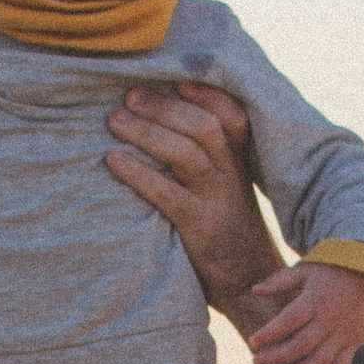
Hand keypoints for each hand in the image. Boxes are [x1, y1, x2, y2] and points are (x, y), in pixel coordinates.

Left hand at [104, 79, 281, 325]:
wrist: (249, 283)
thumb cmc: (226, 233)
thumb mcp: (228, 191)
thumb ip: (208, 162)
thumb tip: (161, 126)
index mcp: (238, 164)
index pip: (232, 116)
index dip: (207, 94)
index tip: (176, 80)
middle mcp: (231, 177)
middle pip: (204, 126)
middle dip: (165, 106)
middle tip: (128, 96)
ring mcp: (218, 201)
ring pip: (188, 152)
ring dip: (149, 131)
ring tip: (114, 121)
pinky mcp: (201, 228)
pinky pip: (169, 194)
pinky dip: (140, 173)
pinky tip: (114, 161)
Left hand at [240, 259, 363, 363]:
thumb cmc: (332, 272)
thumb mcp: (306, 271)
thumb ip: (280, 281)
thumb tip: (254, 290)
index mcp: (314, 301)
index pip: (289, 320)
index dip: (270, 333)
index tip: (252, 343)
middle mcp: (329, 320)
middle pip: (300, 346)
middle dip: (276, 357)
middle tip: (255, 362)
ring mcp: (342, 335)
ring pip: (318, 362)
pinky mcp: (352, 345)